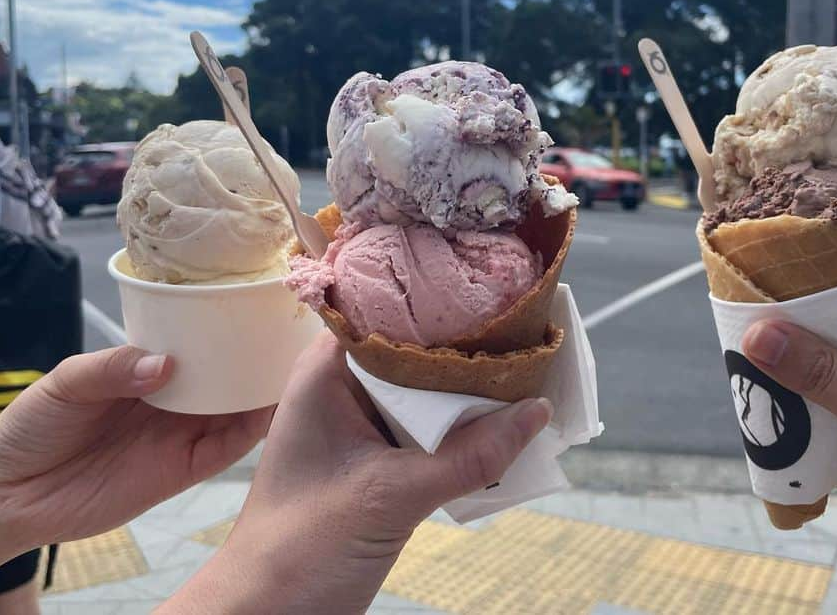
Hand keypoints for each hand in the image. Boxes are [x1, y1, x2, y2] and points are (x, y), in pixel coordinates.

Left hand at [0, 346, 271, 549]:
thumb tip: (165, 365)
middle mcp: (173, 402)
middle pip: (227, 377)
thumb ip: (113, 369)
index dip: (226, 330)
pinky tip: (269, 411)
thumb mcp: (67, 382)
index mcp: (148, 371)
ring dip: (263, 391)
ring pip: (236, 410)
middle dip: (256, 357)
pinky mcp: (181, 471)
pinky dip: (250, 432)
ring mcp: (180, 436)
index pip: (198, 347)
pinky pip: (225, 450)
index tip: (257, 308)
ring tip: (290, 366)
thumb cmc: (33, 426)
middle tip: (287, 334)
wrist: (7, 492)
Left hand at [164, 333, 551, 613]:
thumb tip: (536, 413)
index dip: (436, 298)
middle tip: (526, 328)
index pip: (384, 309)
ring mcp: (361, 427)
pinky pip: (430, 431)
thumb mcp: (391, 495)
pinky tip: (504, 426)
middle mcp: (343, 389)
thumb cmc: (300, 547)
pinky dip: (464, 430)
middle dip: (465, 345)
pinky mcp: (380, 462)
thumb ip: (466, 456)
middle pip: (414, 350)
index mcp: (325, 373)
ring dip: (469, 391)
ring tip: (528, 368)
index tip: (491, 288)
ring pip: (427, 393)